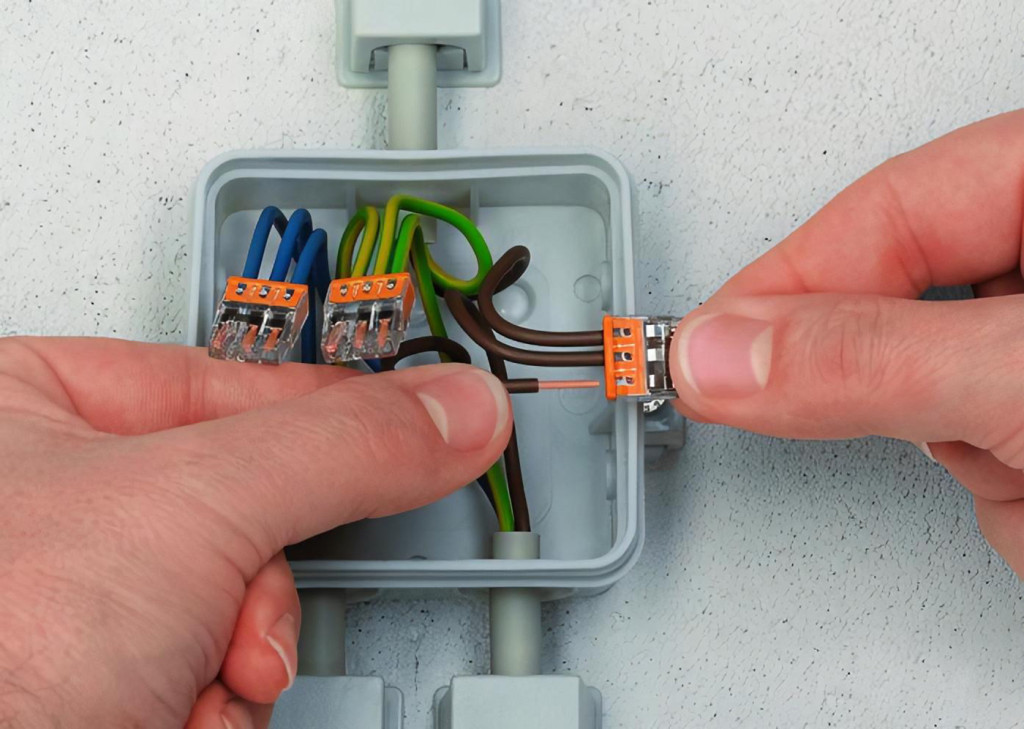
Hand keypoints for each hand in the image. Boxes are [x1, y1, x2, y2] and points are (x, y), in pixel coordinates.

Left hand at [0, 338, 509, 727]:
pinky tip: (162, 721)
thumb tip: (455, 409)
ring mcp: (74, 597)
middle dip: (255, 588)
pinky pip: (207, 670)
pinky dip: (209, 709)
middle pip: (243, 510)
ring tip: (174, 688)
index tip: (411, 415)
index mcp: (25, 406)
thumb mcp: (192, 508)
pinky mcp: (99, 676)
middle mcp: (46, 501)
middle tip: (230, 618)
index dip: (329, 407)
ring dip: (235, 662)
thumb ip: (343, 446)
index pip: (230, 381)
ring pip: (236, 603)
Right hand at [670, 109, 1023, 574]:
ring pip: (921, 372)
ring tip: (960, 452)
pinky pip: (963, 438)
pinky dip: (966, 475)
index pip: (894, 206)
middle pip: (895, 285)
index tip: (698, 343)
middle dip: (844, 355)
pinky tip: (1009, 482)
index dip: (786, 275)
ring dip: (924, 430)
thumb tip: (724, 354)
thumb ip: (872, 359)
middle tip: (731, 385)